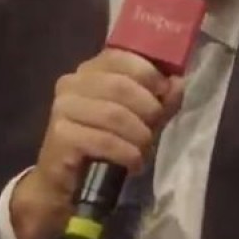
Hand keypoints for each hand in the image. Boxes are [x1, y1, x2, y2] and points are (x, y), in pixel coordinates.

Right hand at [9, 48, 185, 238]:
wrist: (67, 181)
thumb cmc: (105, 142)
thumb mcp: (139, 118)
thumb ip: (160, 100)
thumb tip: (178, 83)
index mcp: (89, 70)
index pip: (120, 57)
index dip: (147, 73)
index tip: (164, 92)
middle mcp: (72, 83)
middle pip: (120, 86)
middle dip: (147, 108)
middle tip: (155, 127)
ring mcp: (63, 108)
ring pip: (114, 115)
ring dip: (139, 135)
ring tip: (144, 149)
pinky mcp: (60, 136)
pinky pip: (104, 141)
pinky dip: (127, 153)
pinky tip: (133, 164)